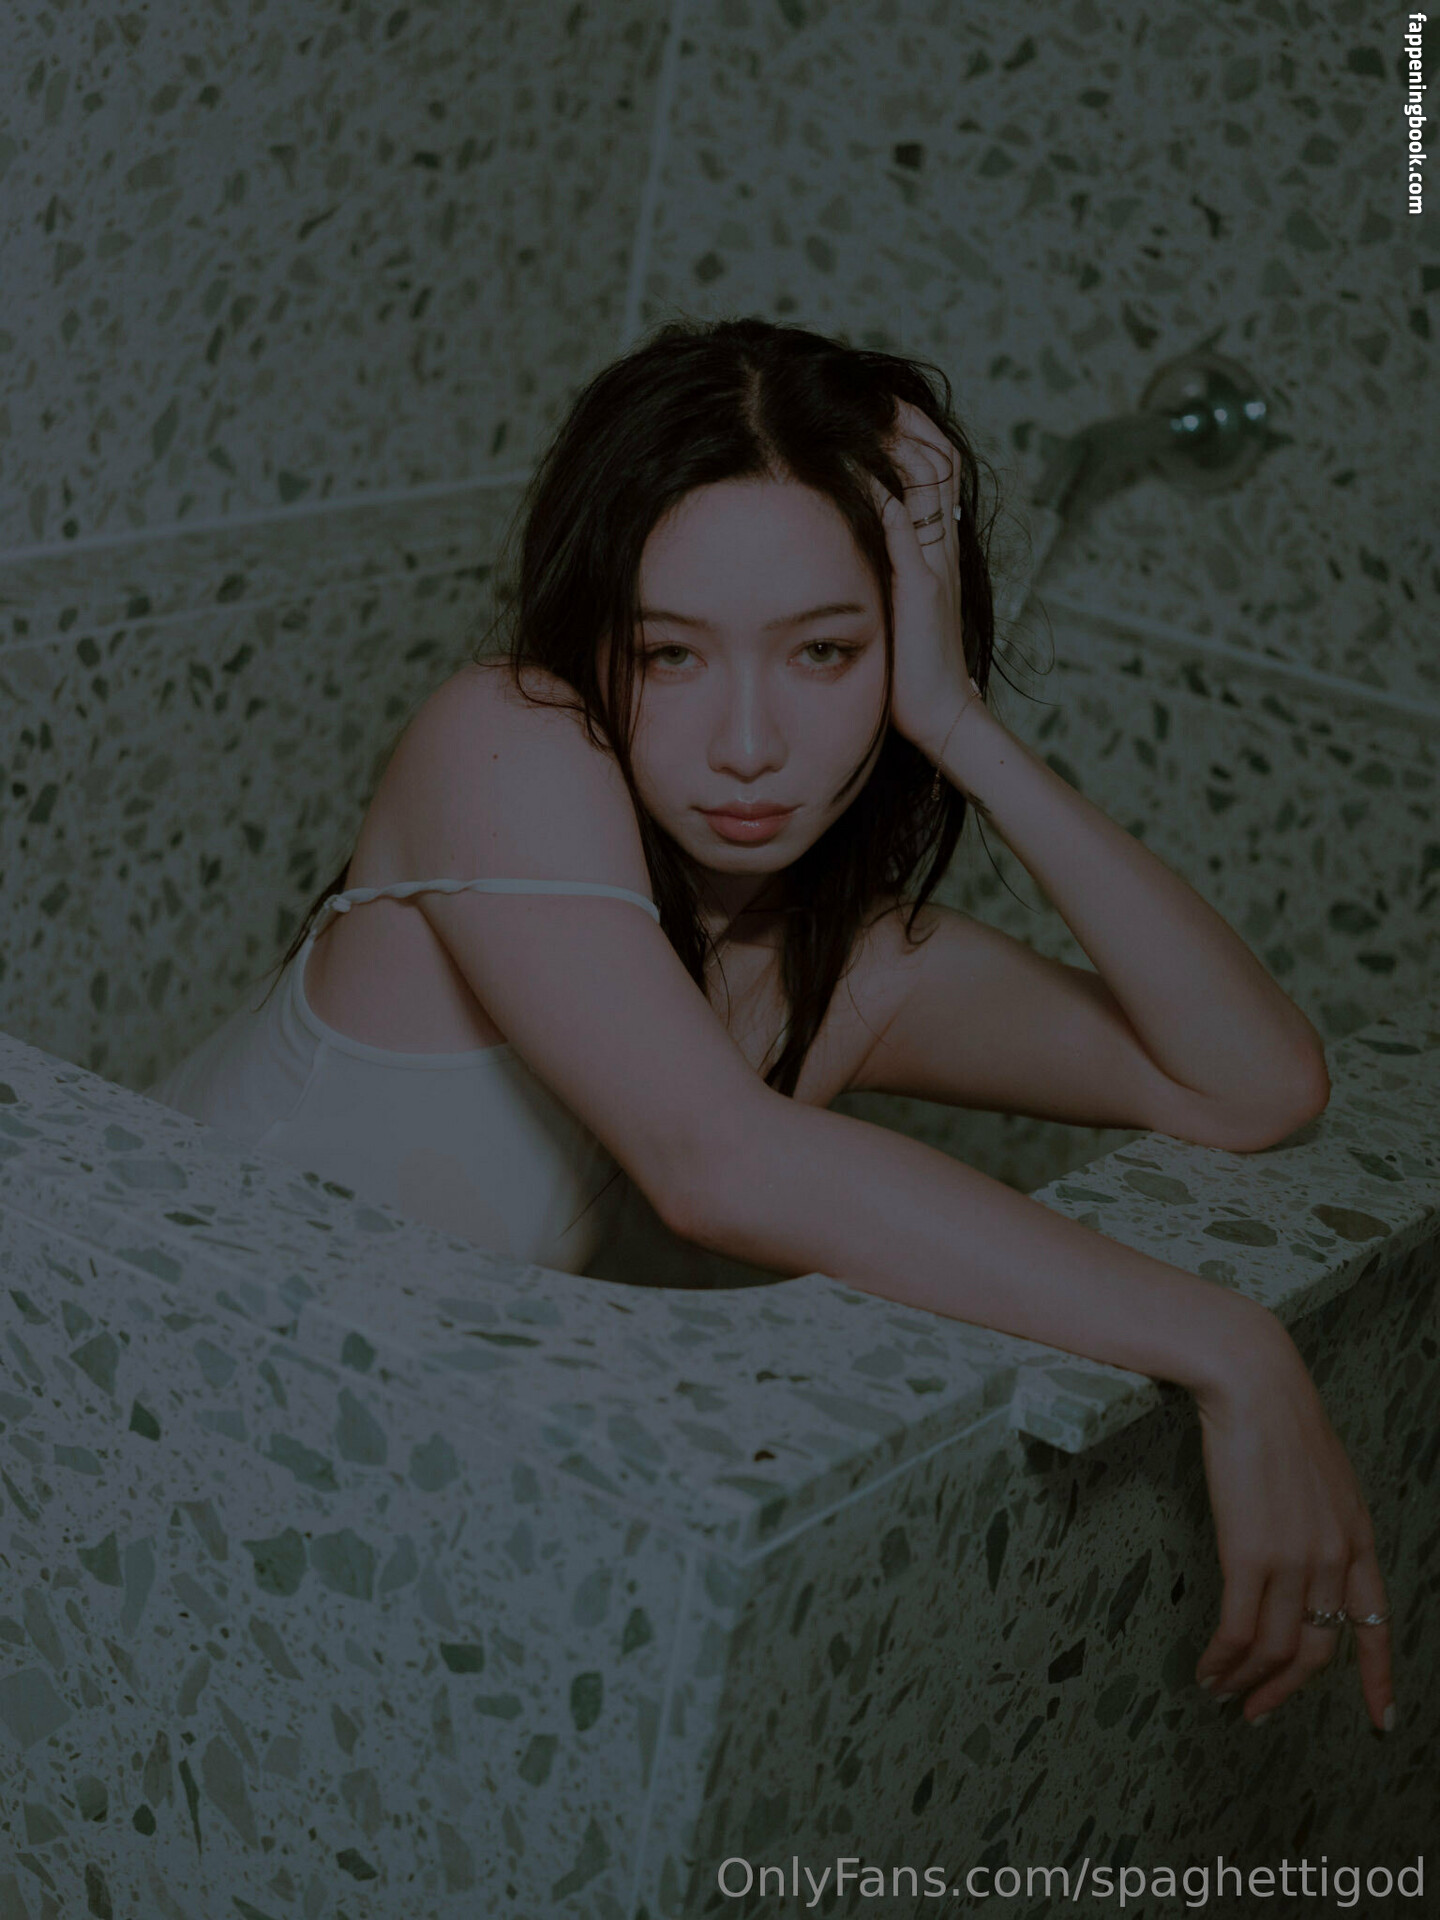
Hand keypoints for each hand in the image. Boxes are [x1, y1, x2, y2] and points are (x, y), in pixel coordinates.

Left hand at [867, 398, 985, 762]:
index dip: (911, 430)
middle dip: (902, 419)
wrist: (941, 716)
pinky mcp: (919, 586)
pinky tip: (851, 466)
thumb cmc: (913, 669)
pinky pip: (903, 523)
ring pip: (924, 480)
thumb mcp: (898, 605)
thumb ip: (885, 571)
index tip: (874, 404)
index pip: (937, 467)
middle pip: (936, 457)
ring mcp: (932, 563)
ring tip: (858, 411)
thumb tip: (855, 544)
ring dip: (891, 441)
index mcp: (937, 548)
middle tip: (865, 388)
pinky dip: (879, 490)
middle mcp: (941, 546)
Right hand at [1193, 1344, 1394, 1731]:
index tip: (1384, 1721)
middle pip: (1318, 1651)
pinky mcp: (1250, 1554)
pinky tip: (1208, 1669)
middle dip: (1287, 1691)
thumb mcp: (1322, 1473)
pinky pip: (1240, 1630)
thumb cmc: (1277, 1415)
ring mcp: (1295, 1560)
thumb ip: (1321, 1518)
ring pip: (1277, 1649)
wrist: (1253, 1382)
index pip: (1376, 1625)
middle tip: (1257, 1710)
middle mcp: (1334, 1558)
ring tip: (1222, 1692)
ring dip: (1247, 1681)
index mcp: (1358, 1537)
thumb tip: (1299, 1549)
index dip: (1381, 1679)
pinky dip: (1223, 1660)